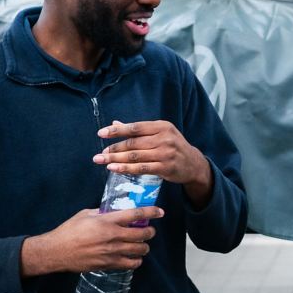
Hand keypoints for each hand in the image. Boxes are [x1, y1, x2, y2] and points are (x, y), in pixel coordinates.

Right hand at [21, 205, 162, 276]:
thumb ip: (103, 213)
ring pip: (140, 250)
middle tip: (149, 231)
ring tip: (141, 244)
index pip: (136, 214)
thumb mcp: (86, 215)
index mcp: (107, 221)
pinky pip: (130, 264)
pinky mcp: (108, 264)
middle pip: (143, 234)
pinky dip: (136, 261)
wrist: (56, 252)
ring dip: (144, 246)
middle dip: (150, 232)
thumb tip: (115, 211)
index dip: (151, 212)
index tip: (160, 212)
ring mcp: (111, 252)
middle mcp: (113, 236)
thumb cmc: (69, 231)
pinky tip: (133, 258)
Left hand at [93, 120, 212, 206]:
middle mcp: (165, 138)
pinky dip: (126, 168)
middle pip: (133, 143)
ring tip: (102, 161)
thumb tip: (115, 123)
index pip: (135, 127)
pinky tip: (114, 169)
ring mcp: (166, 153)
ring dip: (116, 159)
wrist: (193, 163)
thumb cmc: (173, 146)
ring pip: (135, 156)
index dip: (117, 131)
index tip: (101, 133)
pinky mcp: (166, 167)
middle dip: (114, 149)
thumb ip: (138, 130)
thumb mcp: (159, 134)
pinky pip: (142, 168)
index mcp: (162, 126)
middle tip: (99, 154)